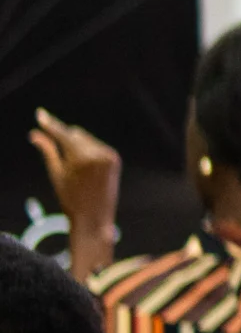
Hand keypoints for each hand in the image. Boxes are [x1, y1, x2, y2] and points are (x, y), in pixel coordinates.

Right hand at [29, 108, 120, 279]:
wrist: (94, 218)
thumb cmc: (70, 198)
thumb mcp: (56, 174)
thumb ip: (48, 151)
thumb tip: (35, 134)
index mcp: (81, 157)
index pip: (63, 134)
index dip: (51, 124)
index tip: (40, 114)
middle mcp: (97, 152)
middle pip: (75, 133)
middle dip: (64, 138)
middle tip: (56, 152)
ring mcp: (108, 154)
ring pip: (86, 139)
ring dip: (76, 145)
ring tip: (73, 169)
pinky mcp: (114, 158)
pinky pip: (97, 146)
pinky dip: (88, 151)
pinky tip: (84, 169)